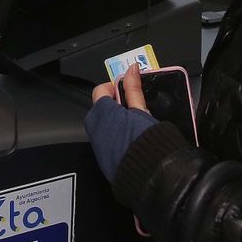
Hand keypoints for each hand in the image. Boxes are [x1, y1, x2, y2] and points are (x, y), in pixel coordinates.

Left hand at [85, 65, 156, 181]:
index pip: (101, 90)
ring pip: (103, 124)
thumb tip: (132, 68)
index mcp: (101, 111)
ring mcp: (96, 142)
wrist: (147, 174)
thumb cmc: (145, 139)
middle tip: (135, 110)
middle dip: (116, 105)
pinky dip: (114, 136)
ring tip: (134, 126)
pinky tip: (130, 140)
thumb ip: (133, 88)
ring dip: (115, 121)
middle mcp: (94, 126)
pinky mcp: (101, 156)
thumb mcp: (142, 110)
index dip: (116, 88)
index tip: (129, 92)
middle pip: (101, 107)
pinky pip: (105, 139)